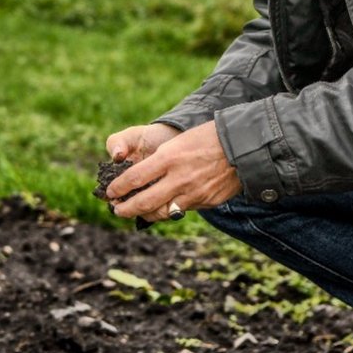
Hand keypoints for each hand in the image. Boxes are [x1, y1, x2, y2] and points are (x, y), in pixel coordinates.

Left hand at [105, 121, 241, 223]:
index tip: (110, 192)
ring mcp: (192, 193)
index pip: (134, 178)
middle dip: (126, 209)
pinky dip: (168, 211)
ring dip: (145, 215)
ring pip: (161, 212)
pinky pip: (181, 210)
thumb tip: (143, 176)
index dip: (118, 188)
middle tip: (116, 210)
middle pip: (144, 202)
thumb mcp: (179, 142)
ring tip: (136, 213)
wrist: (242, 147)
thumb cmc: (208, 138)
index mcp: (168, 157)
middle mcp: (178, 178)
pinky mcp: (204, 202)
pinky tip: (162, 209)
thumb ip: (161, 160)